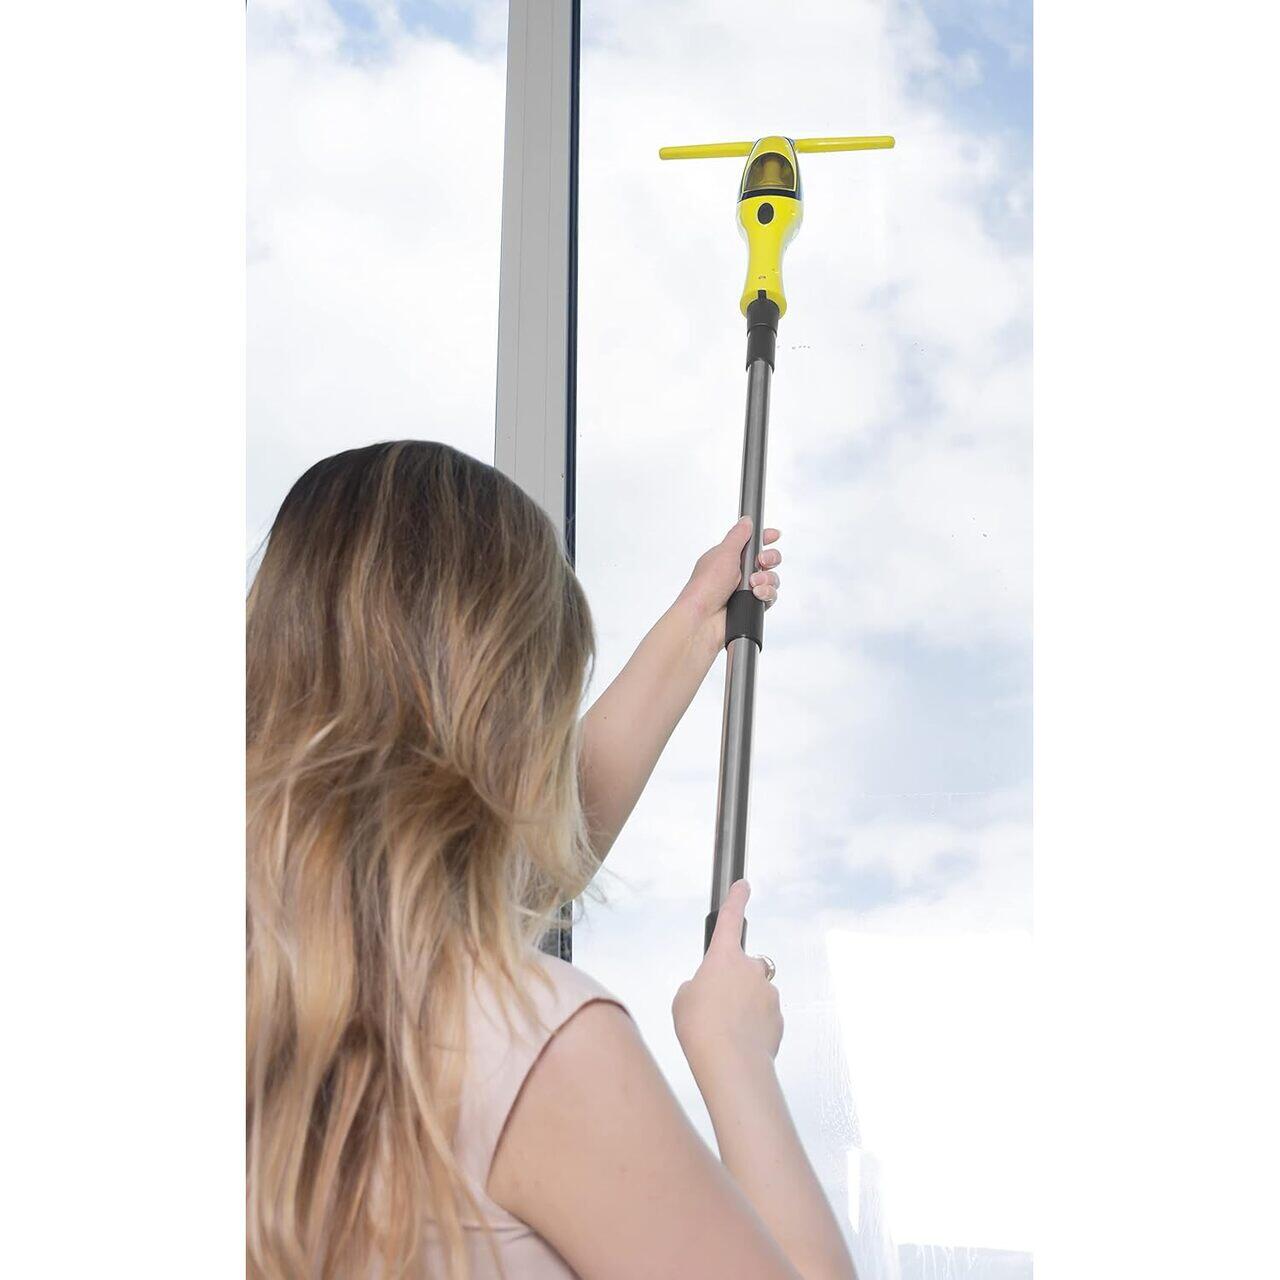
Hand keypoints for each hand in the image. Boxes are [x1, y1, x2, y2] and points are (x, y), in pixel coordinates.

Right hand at [672, 881, 782, 1078]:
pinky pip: (763, 1017)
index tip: (743, 885)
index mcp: (724, 957)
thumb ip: (697, 987)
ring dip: (743, 1007)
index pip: (730, 919)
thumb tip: (710, 991)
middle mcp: (750, 970)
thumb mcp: (683, 1000)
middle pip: (745, 965)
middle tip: (717, 1004)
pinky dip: (752, 1027)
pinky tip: (738, 1043)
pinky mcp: (778, 1019)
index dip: (736, 899)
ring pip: (754, 994)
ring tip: (724, 1031)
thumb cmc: (701, 1028)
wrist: (730, 1063)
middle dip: (735, 979)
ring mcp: (768, 994)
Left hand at [676, 518, 782, 655]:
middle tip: (762, 561)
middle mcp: (738, 573)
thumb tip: (746, 521)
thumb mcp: (723, 553)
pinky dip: (767, 594)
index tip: (774, 535)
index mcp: (728, 557)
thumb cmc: (706, 586)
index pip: (751, 543)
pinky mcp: (751, 605)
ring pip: (771, 579)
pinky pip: (770, 596)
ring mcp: (745, 590)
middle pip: (767, 560)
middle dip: (770, 558)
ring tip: (753, 583)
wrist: (703, 619)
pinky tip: (757, 595)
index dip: (765, 538)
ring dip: (767, 579)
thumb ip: (738, 536)